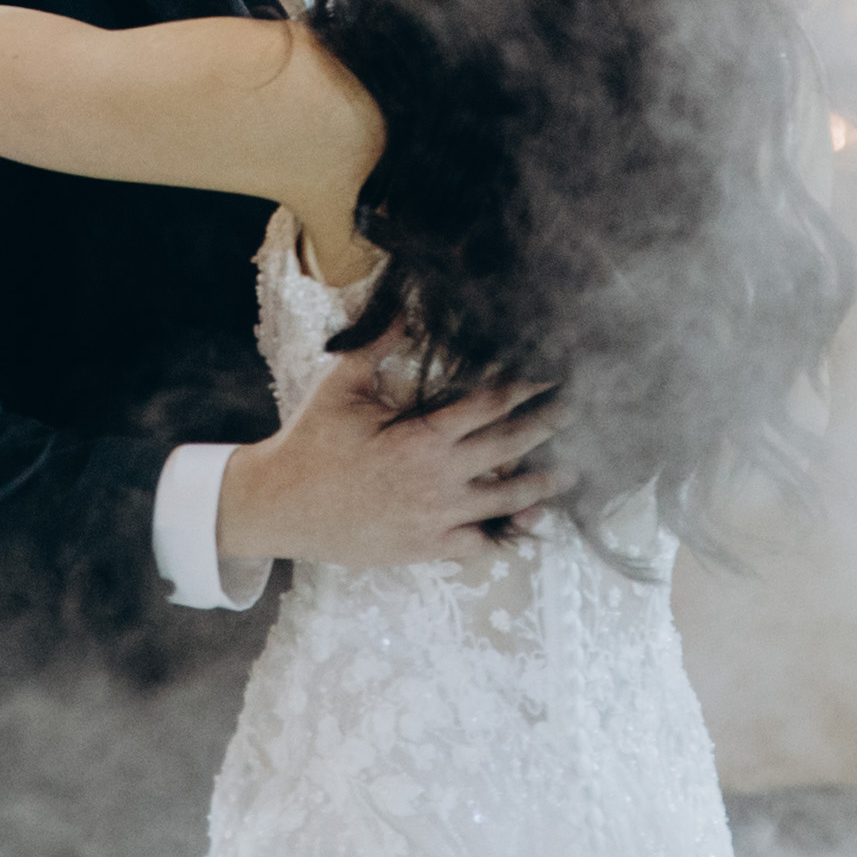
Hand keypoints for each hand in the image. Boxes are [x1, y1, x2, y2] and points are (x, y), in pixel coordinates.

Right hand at [217, 360, 560, 574]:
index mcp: (420, 436)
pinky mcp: (426, 547)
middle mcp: (437, 478)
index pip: (488, 403)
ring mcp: (435, 517)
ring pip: (505, 500)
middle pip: (509, 446)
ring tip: (569, 472)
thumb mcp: (340, 387)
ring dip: (542, 485)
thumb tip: (406, 309)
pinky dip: (506, 533)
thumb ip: (378, 346)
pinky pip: (479, 543)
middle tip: (576, 409)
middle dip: (547, 424)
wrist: (280, 507)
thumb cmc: (310, 442)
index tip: (548, 371)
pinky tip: (526, 523)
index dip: (524, 384)